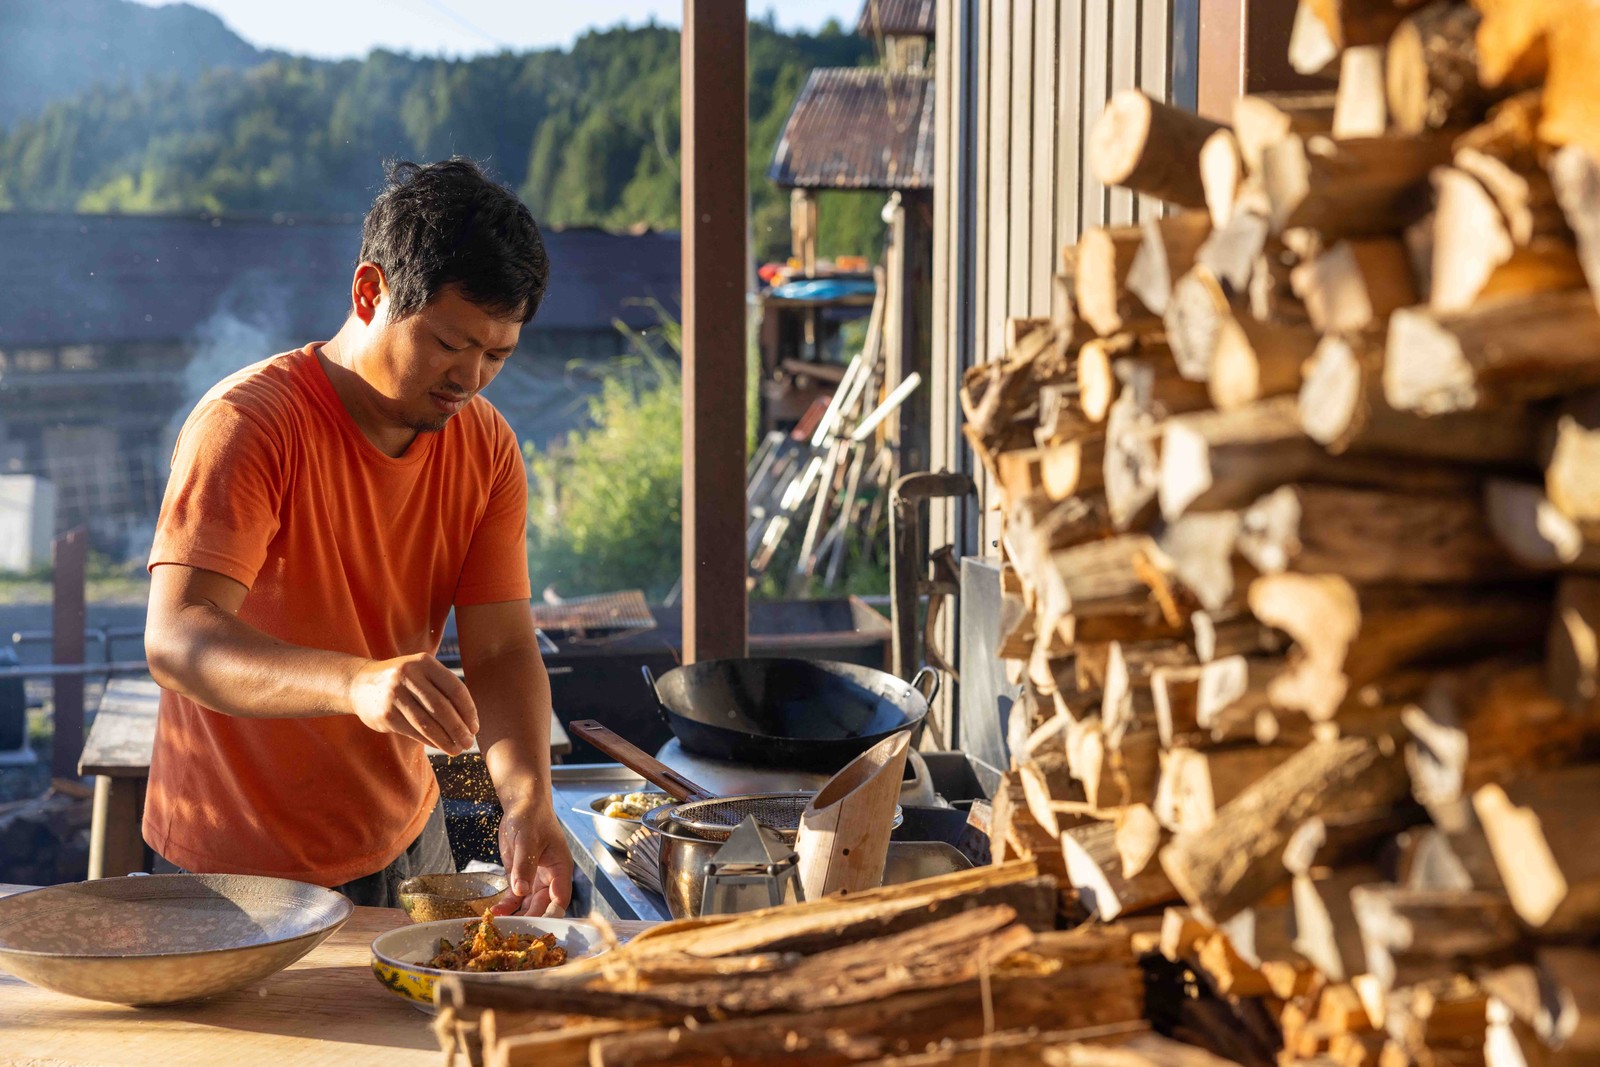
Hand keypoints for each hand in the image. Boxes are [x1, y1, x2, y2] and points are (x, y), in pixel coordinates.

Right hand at [348, 653, 478, 754]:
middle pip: (442, 708)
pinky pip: (413, 731)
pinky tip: (439, 745)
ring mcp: (395, 695)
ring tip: (456, 749)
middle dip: (459, 728)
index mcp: (424, 663)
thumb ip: (443, 689)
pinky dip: (429, 741)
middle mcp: (409, 676)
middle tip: (469, 742)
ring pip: (427, 723)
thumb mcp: (421, 673)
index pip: (455, 689)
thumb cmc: (403, 681)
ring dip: (445, 740)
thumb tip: (469, 722)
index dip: (468, 711)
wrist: (359, 684)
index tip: (475, 727)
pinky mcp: (385, 714)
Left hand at [490, 802, 572, 917]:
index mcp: (560, 869)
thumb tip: (521, 891)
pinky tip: (494, 913)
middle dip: (530, 919)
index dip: (551, 915)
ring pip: (528, 905)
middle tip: (514, 932)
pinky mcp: (520, 877)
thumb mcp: (527, 841)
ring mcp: (534, 879)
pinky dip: (506, 906)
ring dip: (516, 915)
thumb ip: (524, 866)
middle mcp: (550, 878)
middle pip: (543, 906)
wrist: (522, 807)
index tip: (539, 928)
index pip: (560, 899)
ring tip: (500, 927)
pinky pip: (514, 897)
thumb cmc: (532, 818)